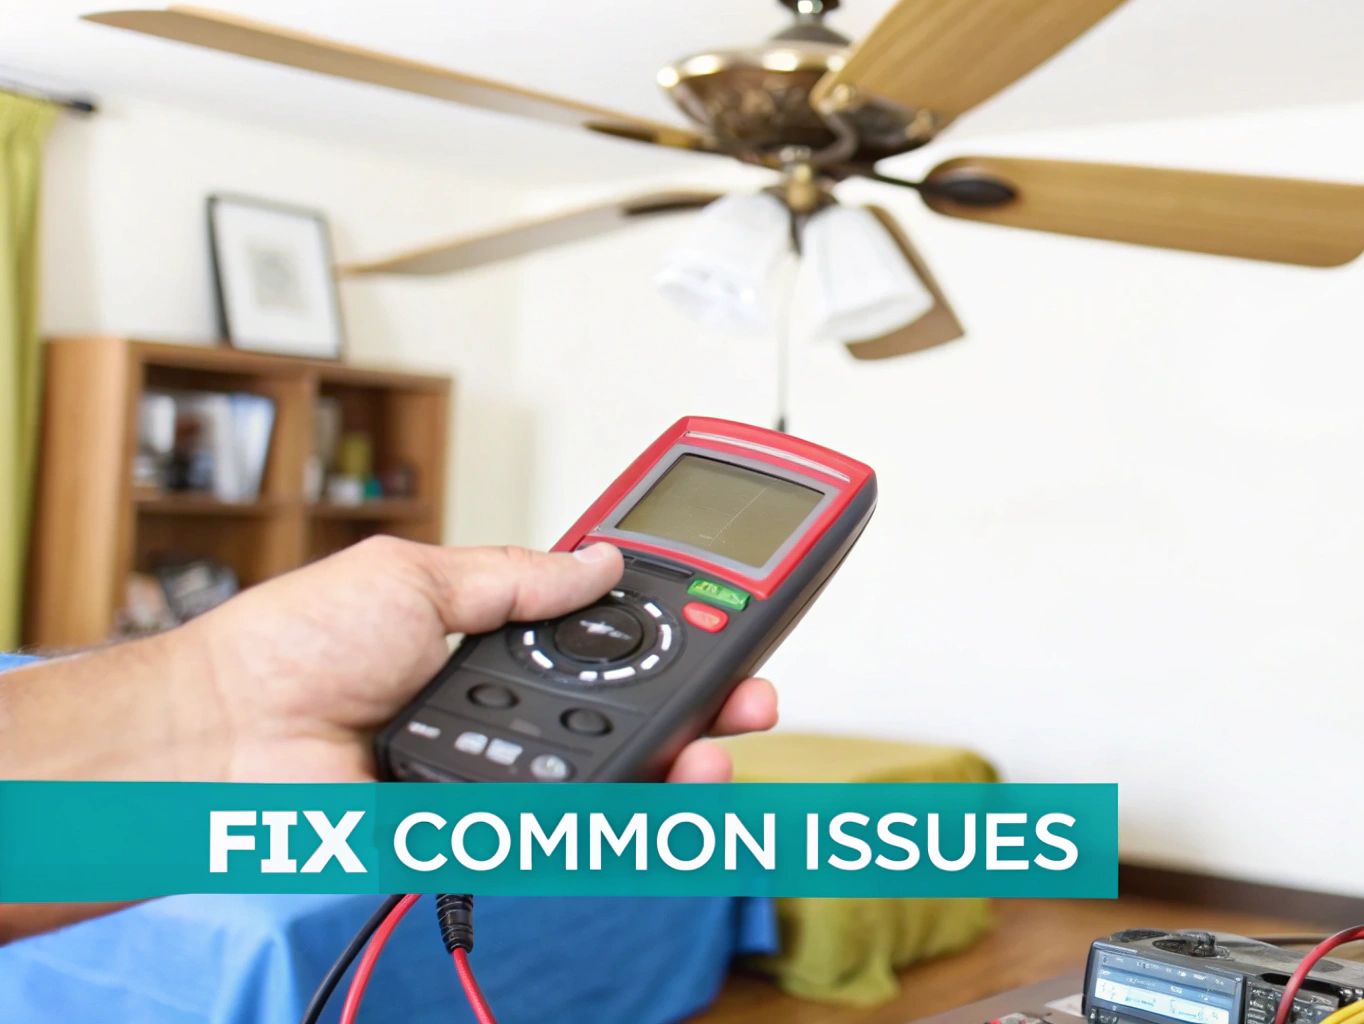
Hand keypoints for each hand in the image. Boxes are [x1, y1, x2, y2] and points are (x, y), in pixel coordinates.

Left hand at [184, 536, 776, 782]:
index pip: (617, 640)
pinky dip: (636, 816)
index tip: (728, 615)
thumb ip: (518, 576)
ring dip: (692, 759)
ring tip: (719, 742)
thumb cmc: (292, 649)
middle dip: (713, 702)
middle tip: (752, 691)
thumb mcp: (415, 576)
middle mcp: (518, 715)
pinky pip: (581, 832)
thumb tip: (599, 559)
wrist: (226, 735)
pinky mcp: (495, 831)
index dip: (680, 631)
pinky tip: (671, 785)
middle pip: (644, 715)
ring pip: (630, 779)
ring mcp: (513, 777)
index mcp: (502, 646)